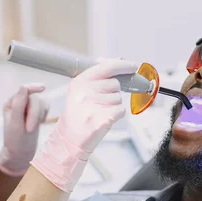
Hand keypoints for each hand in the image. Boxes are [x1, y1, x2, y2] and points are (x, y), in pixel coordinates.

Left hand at [0, 83, 49, 176]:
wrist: (22, 154)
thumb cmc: (15, 141)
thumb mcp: (15, 123)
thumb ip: (19, 105)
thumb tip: (24, 87)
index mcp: (10, 104)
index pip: (23, 91)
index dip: (33, 87)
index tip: (43, 88)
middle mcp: (19, 104)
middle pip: (34, 99)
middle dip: (34, 113)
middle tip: (30, 129)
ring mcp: (28, 108)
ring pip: (41, 103)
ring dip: (39, 115)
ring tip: (32, 128)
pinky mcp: (36, 113)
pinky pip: (45, 108)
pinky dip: (44, 115)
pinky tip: (40, 123)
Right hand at [31, 58, 137, 191]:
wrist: (69, 140)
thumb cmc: (77, 115)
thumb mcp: (79, 92)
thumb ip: (98, 76)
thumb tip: (118, 60)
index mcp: (79, 82)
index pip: (106, 67)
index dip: (123, 65)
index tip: (133, 65)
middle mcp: (85, 92)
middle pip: (115, 84)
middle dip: (112, 92)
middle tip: (99, 103)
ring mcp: (94, 106)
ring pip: (119, 98)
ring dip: (113, 105)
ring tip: (98, 112)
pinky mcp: (103, 119)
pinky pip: (121, 110)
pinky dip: (116, 115)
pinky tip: (103, 119)